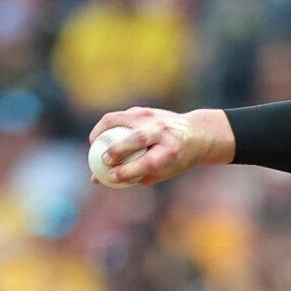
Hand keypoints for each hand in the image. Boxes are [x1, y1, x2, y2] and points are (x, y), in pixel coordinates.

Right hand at [85, 106, 217, 186]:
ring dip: (104, 131)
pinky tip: (99, 135)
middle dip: (116, 150)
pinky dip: (107, 125)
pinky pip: (120, 116)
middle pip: (137, 139)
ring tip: (94, 144)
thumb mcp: (163, 172)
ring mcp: (154, 118)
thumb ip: (134, 177)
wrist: (196, 134)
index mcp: (171, 153)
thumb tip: (100, 180)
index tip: (112, 178)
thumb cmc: (175, 160)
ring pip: (123, 121)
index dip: (128, 171)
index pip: (148, 162)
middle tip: (102, 160)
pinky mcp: (145, 110)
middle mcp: (163, 132)